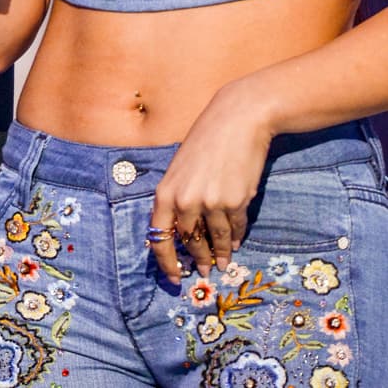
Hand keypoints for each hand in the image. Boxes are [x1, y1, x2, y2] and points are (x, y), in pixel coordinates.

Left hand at [146, 85, 273, 281]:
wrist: (238, 120)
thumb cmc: (206, 140)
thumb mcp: (181, 168)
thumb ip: (179, 198)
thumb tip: (184, 233)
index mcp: (166, 192)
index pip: (160, 237)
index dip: (166, 262)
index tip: (174, 278)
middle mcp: (185, 201)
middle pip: (190, 243)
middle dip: (198, 259)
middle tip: (203, 271)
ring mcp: (211, 203)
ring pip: (215, 240)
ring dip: (220, 254)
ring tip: (223, 262)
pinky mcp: (235, 202)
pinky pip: (234, 229)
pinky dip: (235, 238)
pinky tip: (235, 243)